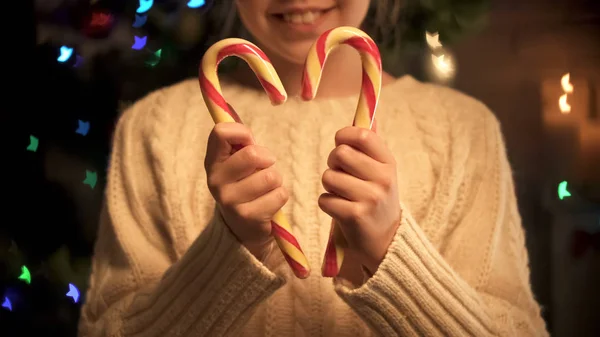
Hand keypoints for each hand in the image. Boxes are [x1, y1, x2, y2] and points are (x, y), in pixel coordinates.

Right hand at [204, 122, 288, 259]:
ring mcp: (231, 201)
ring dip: (276, 180)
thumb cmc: (245, 185)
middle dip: (268, 159)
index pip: (221, 132)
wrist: (244, 230)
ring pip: (271, 175)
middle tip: (264, 168)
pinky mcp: (249, 217)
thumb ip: (237, 140)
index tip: (249, 140)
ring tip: (266, 189)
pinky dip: (280, 197)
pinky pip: (280, 194)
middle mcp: (216, 181)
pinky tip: (268, 204)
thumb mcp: (237, 162)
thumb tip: (228, 105)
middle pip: (253, 154)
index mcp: (212, 162)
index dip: (242, 131)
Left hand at [318, 126, 401, 274]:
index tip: (341, 142)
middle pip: (340, 154)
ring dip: (329, 185)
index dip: (344, 135)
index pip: (362, 135)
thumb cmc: (377, 197)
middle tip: (341, 174)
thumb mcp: (382, 170)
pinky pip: (324, 199)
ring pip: (329, 177)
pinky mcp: (354, 216)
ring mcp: (369, 198)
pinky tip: (341, 209)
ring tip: (343, 194)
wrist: (386, 239)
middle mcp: (383, 178)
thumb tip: (365, 115)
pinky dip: (327, 204)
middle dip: (333, 163)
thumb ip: (371, 146)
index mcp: (389, 162)